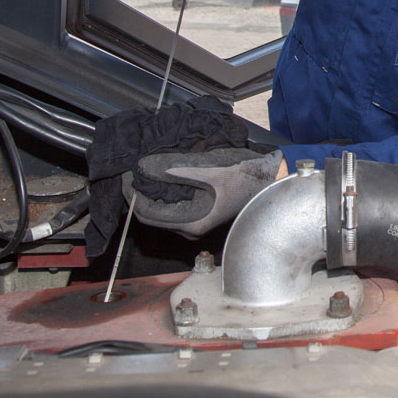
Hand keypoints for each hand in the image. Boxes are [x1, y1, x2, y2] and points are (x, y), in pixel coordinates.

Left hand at [123, 148, 283, 236]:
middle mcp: (191, 229)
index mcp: (192, 225)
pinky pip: (174, 209)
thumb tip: (155, 168)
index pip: (148, 216)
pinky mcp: (201, 215)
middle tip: (134, 173)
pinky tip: (165, 179)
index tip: (128, 179)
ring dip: (154, 195)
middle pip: (153, 216)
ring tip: (147, 173)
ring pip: (164, 212)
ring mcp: (196, 224)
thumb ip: (183, 171)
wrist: (270, 183)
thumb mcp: (213, 173)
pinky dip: (166, 195)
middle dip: (141, 196)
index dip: (134, 197)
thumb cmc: (247, 181)